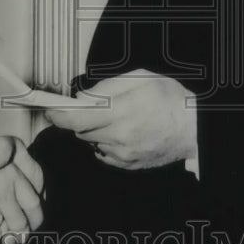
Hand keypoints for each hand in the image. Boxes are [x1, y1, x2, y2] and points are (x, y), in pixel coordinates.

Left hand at [45, 68, 195, 169]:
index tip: (49, 110)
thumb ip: (106, 87)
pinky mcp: (128, 164)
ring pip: (92, 141)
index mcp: (122, 112)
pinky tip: (124, 131)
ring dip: (95, 129)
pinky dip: (106, 141)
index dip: (58, 115)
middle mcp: (120, 136)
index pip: (77, 119)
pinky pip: (104, 153)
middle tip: (94, 106)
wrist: (194, 129)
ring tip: (118, 117)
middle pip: (81, 130)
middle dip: (81, 117)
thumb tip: (82, 97)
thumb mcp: (140, 78)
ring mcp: (124, 154)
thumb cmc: (171, 100)